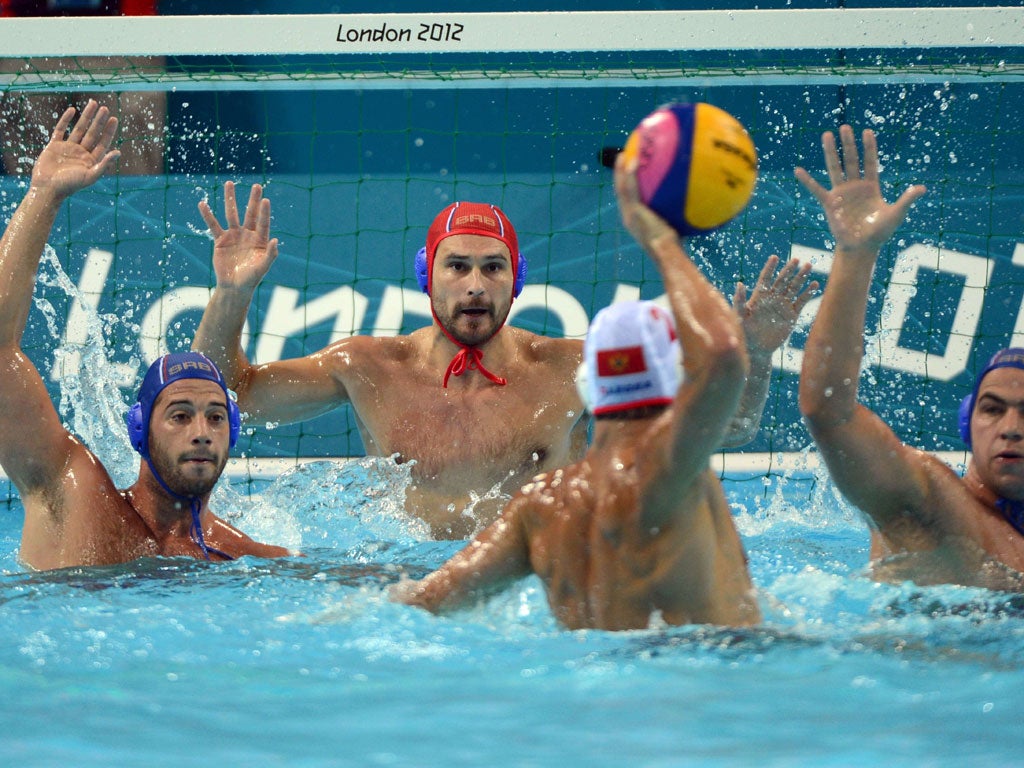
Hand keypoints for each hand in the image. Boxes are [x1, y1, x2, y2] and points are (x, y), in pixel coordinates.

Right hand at [30, 100, 119, 197]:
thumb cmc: (70, 185)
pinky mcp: (54, 146)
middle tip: (105, 108)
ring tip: (93, 104)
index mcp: (91, 160)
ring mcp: (68, 148)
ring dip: (86, 117)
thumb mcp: (90, 176)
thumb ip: (104, 164)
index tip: (114, 119)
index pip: (103, 142)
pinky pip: (60, 130)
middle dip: (99, 121)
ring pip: (79, 128)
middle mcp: (81, 153)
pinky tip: (72, 110)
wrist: (48, 188)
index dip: (109, 131)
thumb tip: (118, 152)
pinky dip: (65, 120)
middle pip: (92, 133)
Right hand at [198, 181, 278, 291]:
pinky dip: (207, 215)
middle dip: (253, 200)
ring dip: (230, 199)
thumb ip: (270, 255)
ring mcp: (234, 235)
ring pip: (231, 214)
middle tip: (256, 186)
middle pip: (250, 214)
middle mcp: (248, 235)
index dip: (264, 212)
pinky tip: (202, 204)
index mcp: (260, 240)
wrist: (234, 287)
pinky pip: (213, 225)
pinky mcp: (220, 240)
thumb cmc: (251, 279)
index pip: (263, 223)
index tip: (265, 200)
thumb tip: (276, 240)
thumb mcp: (262, 268)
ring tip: (229, 183)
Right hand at [613, 149, 678, 252]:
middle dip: (619, 175)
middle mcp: (628, 217)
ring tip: (624, 155)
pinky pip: (629, 189)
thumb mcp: (677, 229)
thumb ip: (678, 216)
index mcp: (635, 221)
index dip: (628, 185)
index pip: (629, 201)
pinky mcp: (633, 211)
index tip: (632, 171)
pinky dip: (630, 174)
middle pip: (620, 192)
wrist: (667, 255)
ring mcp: (629, 215)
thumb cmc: (675, 248)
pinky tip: (635, 160)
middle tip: (623, 158)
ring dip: (620, 171)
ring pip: (621, 188)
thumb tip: (698, 204)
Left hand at [733, 255, 817, 358]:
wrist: (756, 349)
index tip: (775, 257)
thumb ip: (739, 300)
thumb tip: (739, 283)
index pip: (766, 278)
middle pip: (782, 280)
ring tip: (809, 266)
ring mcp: (783, 306)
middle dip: (789, 270)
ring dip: (801, 277)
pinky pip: (801, 302)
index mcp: (759, 297)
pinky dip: (808, 293)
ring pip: (793, 288)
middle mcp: (772, 299)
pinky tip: (814, 284)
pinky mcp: (791, 316)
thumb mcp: (739, 316)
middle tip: (797, 259)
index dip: (770, 268)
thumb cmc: (745, 332)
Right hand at [794, 125, 925, 253]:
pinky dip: (807, 181)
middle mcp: (855, 186)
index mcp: (871, 186)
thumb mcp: (896, 214)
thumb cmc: (880, 232)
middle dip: (849, 144)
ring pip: (835, 168)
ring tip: (827, 135)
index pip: (870, 162)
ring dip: (831, 152)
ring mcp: (841, 194)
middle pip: (852, 160)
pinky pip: (816, 190)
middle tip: (845, 127)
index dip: (869, 147)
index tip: (867, 131)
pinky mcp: (830, 204)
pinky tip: (798, 170)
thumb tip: (923, 188)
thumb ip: (906, 200)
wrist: (862, 247)